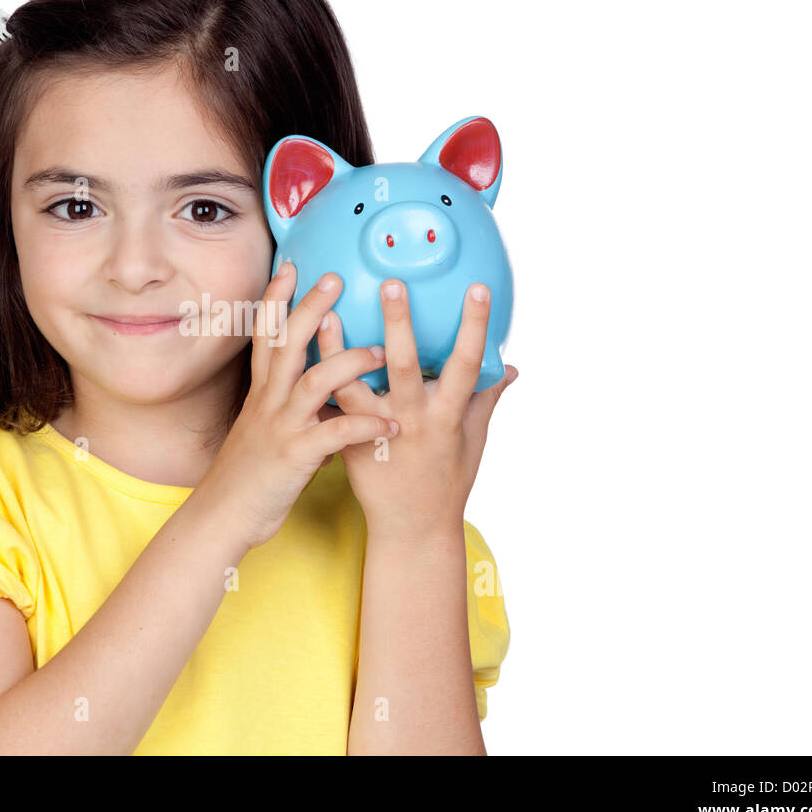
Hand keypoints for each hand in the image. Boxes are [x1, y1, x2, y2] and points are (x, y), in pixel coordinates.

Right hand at [202, 261, 398, 550]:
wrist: (223, 518)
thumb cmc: (249, 476)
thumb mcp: (265, 430)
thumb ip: (291, 407)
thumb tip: (323, 393)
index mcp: (262, 393)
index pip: (265, 335)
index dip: (275, 299)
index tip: (291, 266)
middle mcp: (268, 402)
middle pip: (287, 343)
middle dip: (310, 308)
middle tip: (335, 276)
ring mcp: (280, 427)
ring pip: (313, 381)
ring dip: (349, 362)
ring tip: (383, 351)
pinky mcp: (294, 457)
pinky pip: (333, 435)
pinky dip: (364, 426)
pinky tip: (392, 423)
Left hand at [315, 278, 516, 540]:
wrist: (412, 528)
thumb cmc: (447, 480)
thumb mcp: (473, 440)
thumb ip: (485, 399)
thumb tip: (510, 365)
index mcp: (448, 416)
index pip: (468, 364)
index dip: (475, 327)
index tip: (477, 288)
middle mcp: (413, 420)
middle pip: (405, 367)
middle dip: (399, 324)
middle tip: (392, 283)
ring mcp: (378, 431)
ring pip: (354, 386)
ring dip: (339, 349)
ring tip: (325, 312)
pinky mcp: (349, 442)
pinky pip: (330, 406)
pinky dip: (318, 379)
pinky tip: (302, 352)